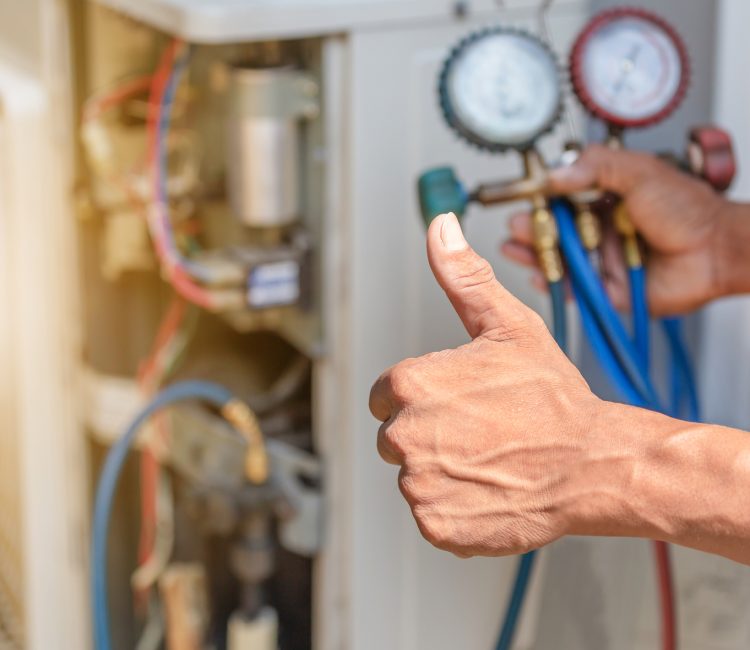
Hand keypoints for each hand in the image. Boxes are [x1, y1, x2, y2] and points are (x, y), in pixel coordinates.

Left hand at [369, 213, 631, 557]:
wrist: (593, 464)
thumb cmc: (553, 398)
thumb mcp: (508, 326)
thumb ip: (462, 277)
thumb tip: (440, 227)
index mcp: (408, 386)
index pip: (385, 396)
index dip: (423, 398)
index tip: (460, 402)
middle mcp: (404, 436)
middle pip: (396, 437)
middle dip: (429, 434)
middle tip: (481, 431)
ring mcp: (419, 485)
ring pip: (414, 476)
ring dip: (444, 471)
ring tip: (490, 459)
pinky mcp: (437, 525)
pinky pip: (432, 513)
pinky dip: (455, 508)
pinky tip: (490, 488)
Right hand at [501, 145, 729, 315]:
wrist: (716, 250)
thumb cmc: (687, 210)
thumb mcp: (639, 172)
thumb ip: (596, 167)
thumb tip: (555, 175)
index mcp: (606, 200)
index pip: (563, 199)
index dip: (541, 200)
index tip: (522, 198)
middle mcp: (601, 230)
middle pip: (555, 232)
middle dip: (531, 229)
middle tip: (515, 226)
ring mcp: (603, 260)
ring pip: (560, 260)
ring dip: (535, 255)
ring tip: (514, 248)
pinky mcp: (608, 289)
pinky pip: (574, 289)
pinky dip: (554, 284)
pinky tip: (538, 274)